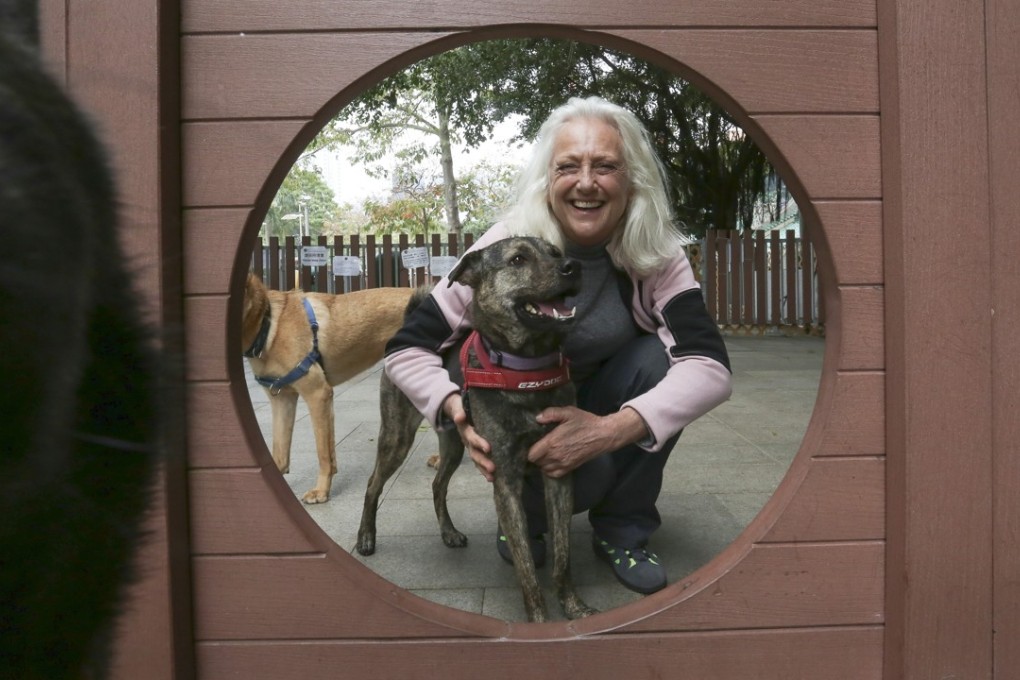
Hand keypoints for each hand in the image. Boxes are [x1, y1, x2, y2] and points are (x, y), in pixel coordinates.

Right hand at [443, 393, 494, 481]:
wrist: (456, 410)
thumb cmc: (460, 407)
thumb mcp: (458, 406)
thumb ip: (459, 411)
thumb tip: (460, 417)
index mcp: (465, 430)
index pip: (472, 437)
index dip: (479, 443)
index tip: (488, 448)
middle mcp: (467, 441)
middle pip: (474, 453)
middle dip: (483, 461)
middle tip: (493, 468)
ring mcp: (470, 446)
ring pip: (476, 460)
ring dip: (483, 469)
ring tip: (492, 478)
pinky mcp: (475, 449)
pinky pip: (479, 461)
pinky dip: (484, 470)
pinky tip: (493, 478)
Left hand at [527, 406, 648, 477]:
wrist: (603, 435)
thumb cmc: (585, 422)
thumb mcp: (568, 412)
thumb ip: (551, 413)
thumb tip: (537, 418)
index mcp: (552, 442)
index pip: (531, 455)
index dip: (528, 450)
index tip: (530, 443)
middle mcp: (556, 456)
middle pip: (536, 462)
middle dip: (535, 455)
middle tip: (537, 446)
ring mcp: (563, 463)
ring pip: (544, 469)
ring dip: (542, 462)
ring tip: (544, 453)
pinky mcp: (570, 467)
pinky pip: (554, 474)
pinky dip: (550, 470)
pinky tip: (552, 461)